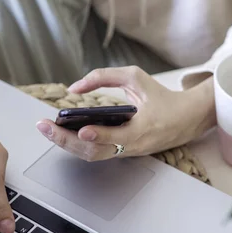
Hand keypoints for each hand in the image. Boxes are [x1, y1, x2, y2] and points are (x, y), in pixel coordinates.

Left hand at [36, 66, 215, 160]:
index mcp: (144, 129)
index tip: (82, 129)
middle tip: (45, 127)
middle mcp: (134, 146)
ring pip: (93, 155)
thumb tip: (75, 87)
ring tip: (47, 129)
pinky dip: (77, 145)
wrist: (186, 119)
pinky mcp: (123, 154)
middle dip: (66, 141)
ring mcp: (128, 153)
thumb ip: (105, 77)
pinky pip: (96, 153)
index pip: (118, 137)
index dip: (99, 135)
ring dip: (67, 145)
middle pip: (96, 151)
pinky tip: (62, 133)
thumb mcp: (137, 78)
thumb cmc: (162, 97)